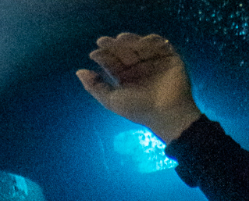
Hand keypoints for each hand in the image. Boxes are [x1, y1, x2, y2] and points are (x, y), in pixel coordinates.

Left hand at [76, 33, 200, 143]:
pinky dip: (150, 41)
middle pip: (124, 51)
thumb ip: (95, 88)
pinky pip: (159, 45)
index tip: (94, 54)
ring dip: (130, 40)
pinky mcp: (169, 58)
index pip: (113, 62)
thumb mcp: (112, 101)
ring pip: (139, 45)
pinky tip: (141, 42)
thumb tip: (79, 72)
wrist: (167, 114)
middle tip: (104, 42)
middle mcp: (139, 69)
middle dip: (114, 46)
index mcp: (126, 78)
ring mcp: (154, 62)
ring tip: (120, 39)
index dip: (103, 56)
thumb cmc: (140, 111)